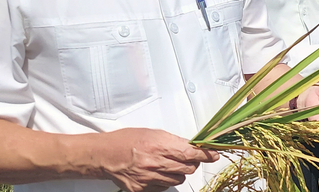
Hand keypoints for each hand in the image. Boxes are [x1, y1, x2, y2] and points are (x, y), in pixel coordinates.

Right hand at [98, 128, 218, 191]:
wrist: (105, 155)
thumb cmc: (126, 140)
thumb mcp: (152, 133)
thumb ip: (172, 141)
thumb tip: (190, 146)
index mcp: (159, 145)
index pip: (190, 153)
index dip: (205, 155)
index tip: (214, 155)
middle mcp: (156, 163)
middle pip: (188, 168)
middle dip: (191, 163)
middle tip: (186, 157)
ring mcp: (150, 178)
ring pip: (179, 178)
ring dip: (179, 172)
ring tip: (168, 164)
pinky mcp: (143, 189)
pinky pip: (164, 186)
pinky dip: (165, 180)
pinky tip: (157, 172)